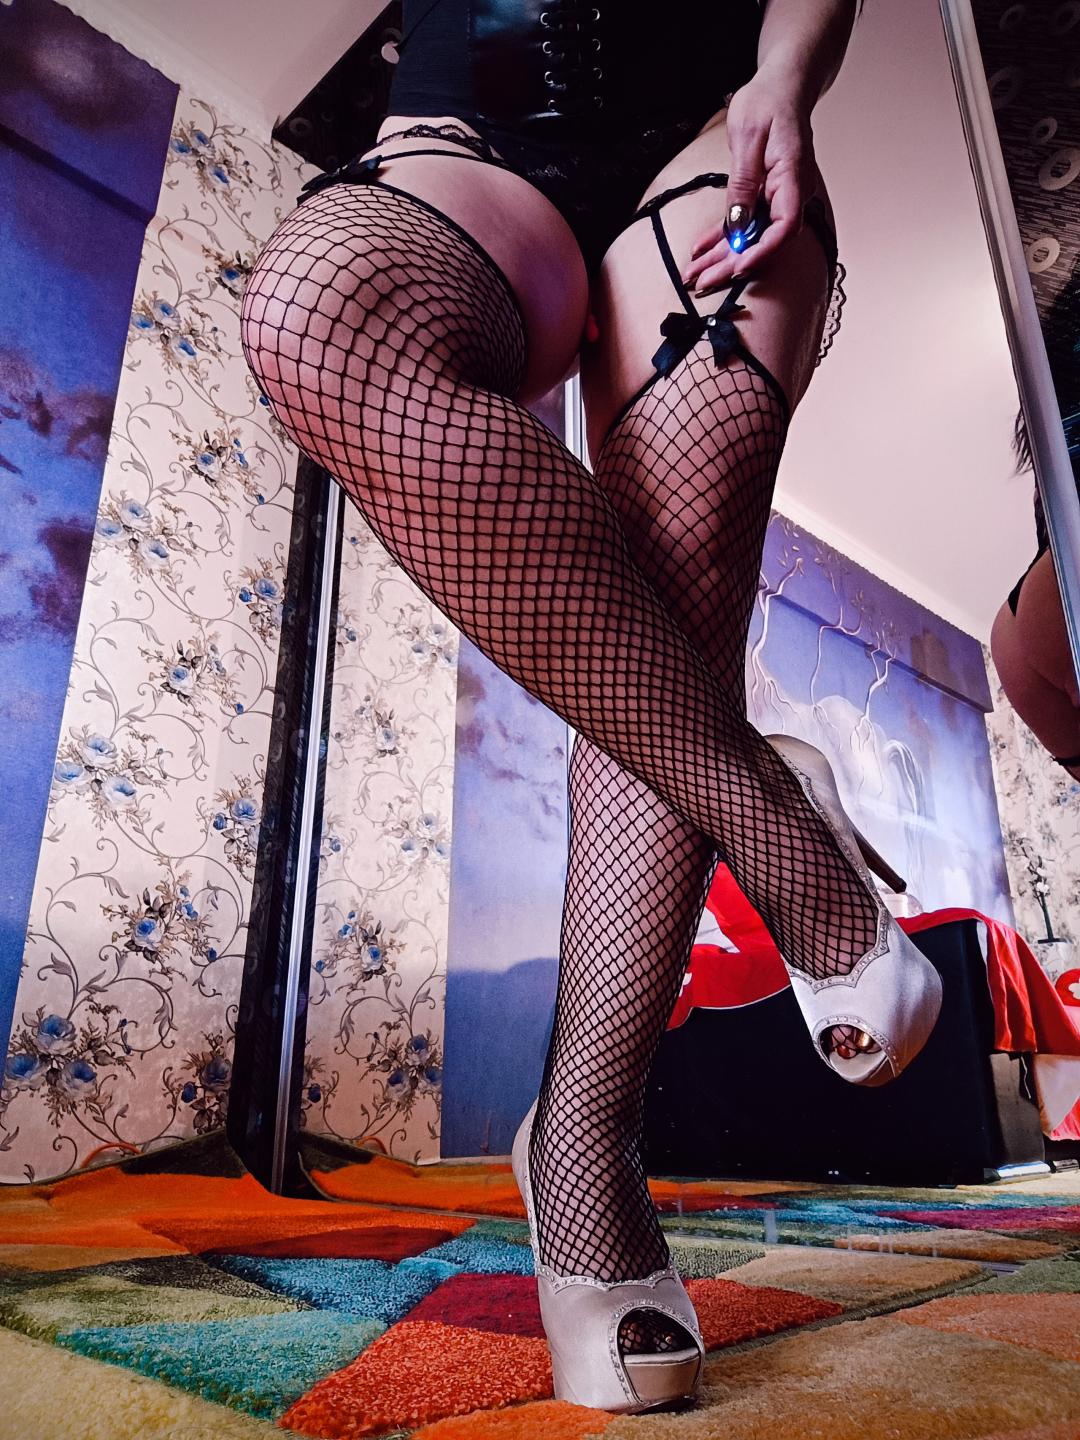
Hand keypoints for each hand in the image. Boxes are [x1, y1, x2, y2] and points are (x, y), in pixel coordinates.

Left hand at [681, 63, 817, 296]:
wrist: (780, 87)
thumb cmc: (768, 102)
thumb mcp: (748, 137)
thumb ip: (743, 184)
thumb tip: (737, 225)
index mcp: (792, 177)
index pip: (785, 226)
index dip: (761, 251)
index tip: (737, 266)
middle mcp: (788, 193)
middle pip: (764, 240)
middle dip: (731, 265)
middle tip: (702, 282)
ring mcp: (776, 197)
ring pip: (750, 237)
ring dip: (722, 258)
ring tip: (694, 274)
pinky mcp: (763, 197)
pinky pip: (743, 224)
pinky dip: (722, 238)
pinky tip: (701, 251)